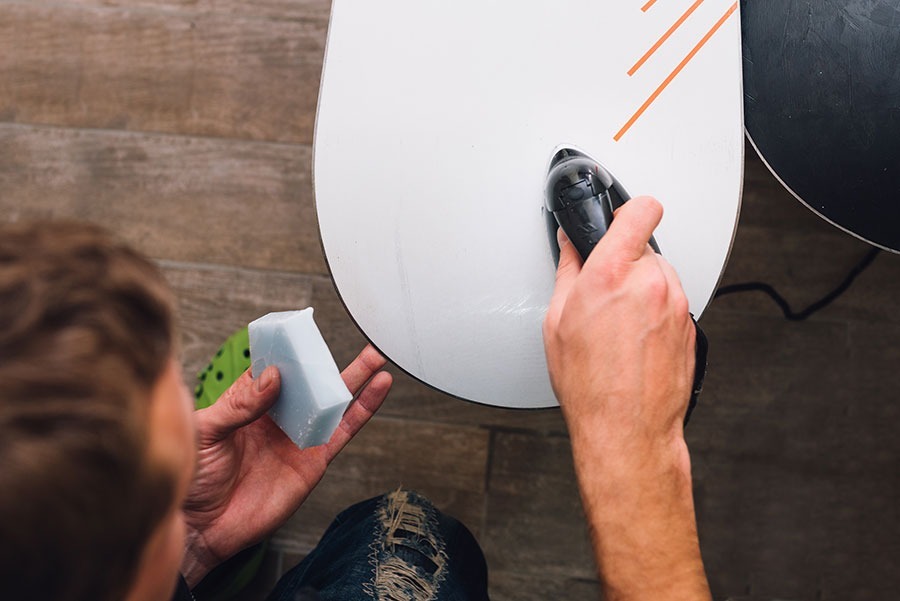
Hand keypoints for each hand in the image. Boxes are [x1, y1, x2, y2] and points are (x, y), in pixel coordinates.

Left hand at [180, 345, 391, 586]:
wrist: (202, 528)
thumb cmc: (192, 480)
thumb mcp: (206, 432)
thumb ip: (240, 403)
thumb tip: (274, 376)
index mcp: (246, 404)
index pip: (273, 368)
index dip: (288, 351)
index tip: (302, 331)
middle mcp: (276, 418)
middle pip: (309, 381)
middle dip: (330, 360)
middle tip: (350, 334)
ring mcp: (297, 438)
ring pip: (332, 402)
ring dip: (355, 379)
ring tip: (376, 357)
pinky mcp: (313, 461)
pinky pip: (342, 431)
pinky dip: (363, 410)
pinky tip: (378, 390)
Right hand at [543, 197, 709, 600]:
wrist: (627, 429)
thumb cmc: (590, 385)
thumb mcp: (558, 320)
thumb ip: (568, 271)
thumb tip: (571, 247)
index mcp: (613, 274)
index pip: (640, 211)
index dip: (630, 209)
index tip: (620, 215)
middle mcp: (652, 283)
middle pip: (645, 248)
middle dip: (625, 263)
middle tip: (603, 292)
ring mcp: (677, 305)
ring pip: (660, 277)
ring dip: (641, 290)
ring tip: (617, 326)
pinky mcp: (691, 326)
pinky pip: (671, 305)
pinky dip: (655, 314)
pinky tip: (634, 343)